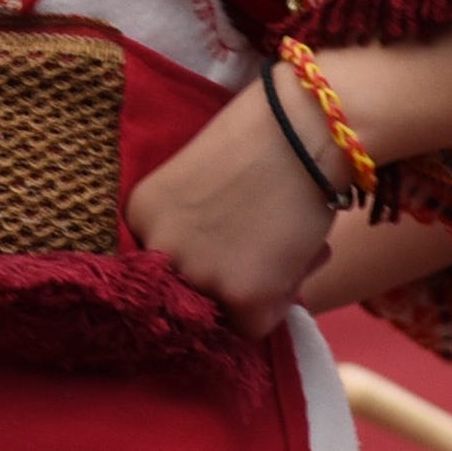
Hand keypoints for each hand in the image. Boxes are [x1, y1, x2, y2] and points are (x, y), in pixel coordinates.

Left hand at [128, 83, 344, 329]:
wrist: (311, 124)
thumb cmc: (264, 135)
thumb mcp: (200, 179)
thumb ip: (192, 225)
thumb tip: (213, 274)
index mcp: (140, 215)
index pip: (157, 269)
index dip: (197, 259)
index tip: (224, 241)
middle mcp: (158, 249)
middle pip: (186, 296)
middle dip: (221, 279)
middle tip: (257, 244)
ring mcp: (199, 276)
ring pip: (222, 315)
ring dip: (253, 291)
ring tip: (281, 244)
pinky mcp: (244, 297)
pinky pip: (257, 326)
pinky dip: (280, 301)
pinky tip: (293, 255)